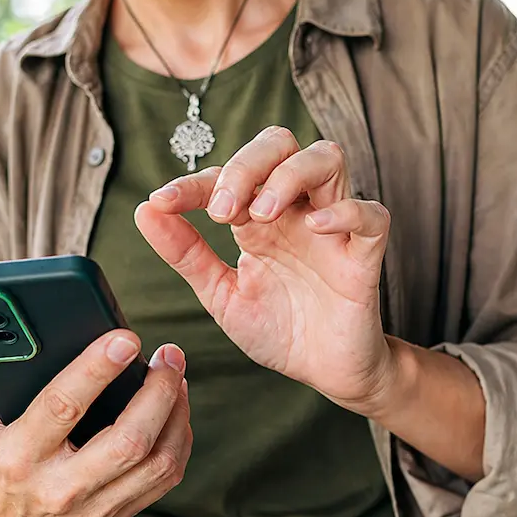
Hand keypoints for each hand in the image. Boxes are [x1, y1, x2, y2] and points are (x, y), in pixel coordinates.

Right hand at [0, 332, 191, 516]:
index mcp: (19, 459)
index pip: (63, 408)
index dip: (97, 370)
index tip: (124, 339)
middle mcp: (62, 487)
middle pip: (128, 441)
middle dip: (158, 392)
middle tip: (168, 354)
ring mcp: (95, 506)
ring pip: (157, 461)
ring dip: (177, 414)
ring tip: (176, 375)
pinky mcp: (119, 513)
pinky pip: (166, 478)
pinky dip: (179, 440)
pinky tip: (176, 409)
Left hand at [134, 126, 396, 413]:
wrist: (325, 372)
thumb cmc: (280, 329)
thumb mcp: (222, 294)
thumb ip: (187, 254)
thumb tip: (145, 210)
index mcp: (258, 218)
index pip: (226, 175)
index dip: (192, 183)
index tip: (163, 202)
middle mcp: (295, 211)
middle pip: (279, 144)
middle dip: (245, 165)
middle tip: (222, 211)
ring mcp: (333, 228)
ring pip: (326, 158)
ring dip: (288, 176)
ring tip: (261, 215)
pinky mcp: (365, 254)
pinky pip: (371, 215)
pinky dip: (345, 211)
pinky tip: (316, 226)